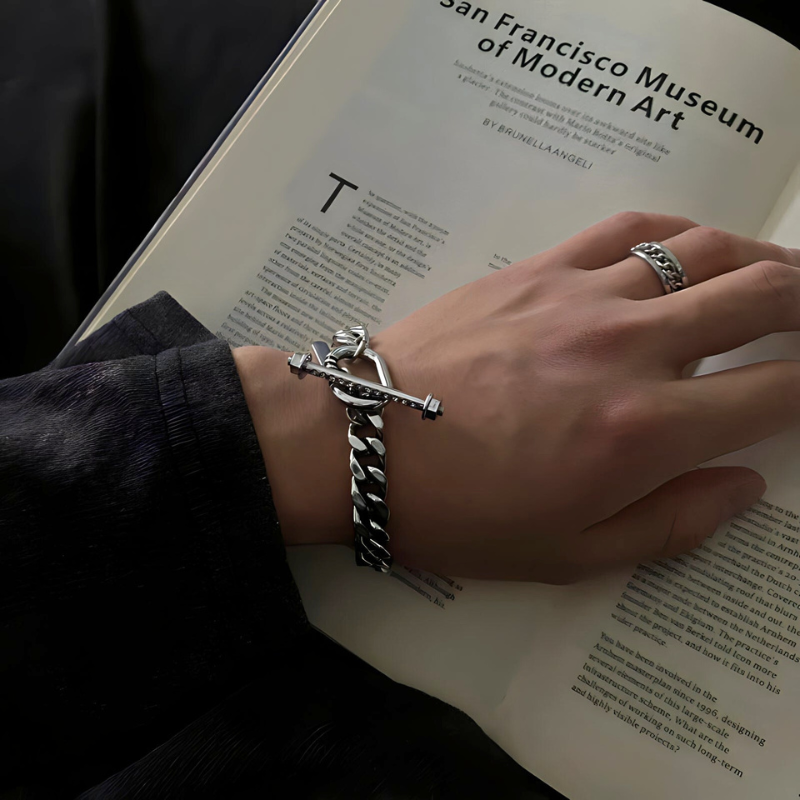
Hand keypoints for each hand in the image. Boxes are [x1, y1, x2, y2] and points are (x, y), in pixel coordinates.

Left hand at [235, 212, 799, 581]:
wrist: (364, 443)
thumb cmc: (459, 511)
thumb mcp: (568, 554)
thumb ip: (671, 524)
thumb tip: (743, 486)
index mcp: (643, 433)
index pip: (773, 391)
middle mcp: (629, 351)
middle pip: (757, 298)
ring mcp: (582, 298)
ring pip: (702, 251)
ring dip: (757, 257)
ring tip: (776, 273)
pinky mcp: (539, 269)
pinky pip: (627, 229)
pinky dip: (675, 229)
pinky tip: (690, 242)